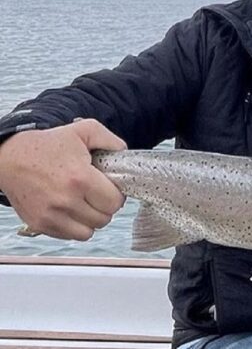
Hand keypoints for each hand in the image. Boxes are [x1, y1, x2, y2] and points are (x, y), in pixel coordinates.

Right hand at [0, 119, 125, 240]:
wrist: (9, 157)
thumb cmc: (46, 145)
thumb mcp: (83, 131)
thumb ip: (110, 140)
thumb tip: (125, 153)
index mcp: (80, 179)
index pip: (114, 202)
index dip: (117, 195)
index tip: (110, 189)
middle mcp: (66, 200)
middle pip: (104, 219)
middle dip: (105, 207)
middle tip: (97, 195)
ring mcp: (51, 215)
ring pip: (88, 232)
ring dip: (91, 220)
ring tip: (85, 204)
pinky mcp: (39, 224)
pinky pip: (69, 236)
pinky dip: (74, 227)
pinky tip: (71, 211)